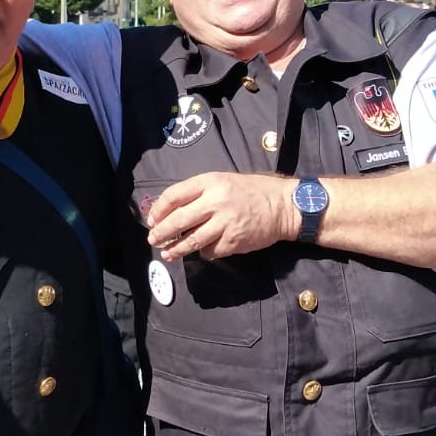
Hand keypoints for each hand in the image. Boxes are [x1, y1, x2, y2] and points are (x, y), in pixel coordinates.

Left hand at [145, 173, 296, 261]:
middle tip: (153, 240)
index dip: (159, 210)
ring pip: (192, 240)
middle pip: (179, 220)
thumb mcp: (223, 181)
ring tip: (167, 254)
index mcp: (210, 182)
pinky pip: (210, 251)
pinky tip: (201, 251)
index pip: (174, 195)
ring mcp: (224, 223)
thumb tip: (172, 210)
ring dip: (176, 249)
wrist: (283, 206)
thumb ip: (199, 193)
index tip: (152, 220)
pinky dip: (203, 252)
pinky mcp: (233, 241)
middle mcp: (215, 201)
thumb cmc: (251, 191)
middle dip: (162, 233)